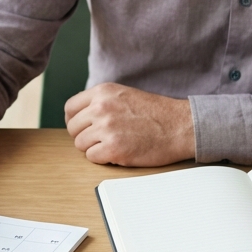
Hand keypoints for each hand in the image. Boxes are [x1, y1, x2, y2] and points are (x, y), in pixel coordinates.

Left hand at [64, 83, 194, 165]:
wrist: (180, 126)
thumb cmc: (156, 114)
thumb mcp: (124, 95)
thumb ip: (101, 102)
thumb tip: (79, 116)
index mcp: (103, 92)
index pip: (70, 108)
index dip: (75, 121)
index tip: (83, 128)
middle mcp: (101, 107)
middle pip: (73, 128)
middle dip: (84, 136)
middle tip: (102, 139)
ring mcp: (106, 128)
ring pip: (80, 144)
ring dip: (94, 148)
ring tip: (114, 144)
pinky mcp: (113, 148)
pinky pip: (92, 157)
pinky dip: (103, 158)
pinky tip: (119, 152)